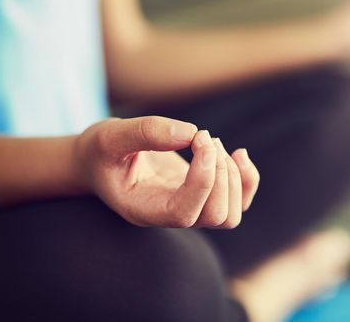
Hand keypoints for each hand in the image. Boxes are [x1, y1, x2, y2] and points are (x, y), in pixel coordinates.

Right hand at [74, 116, 259, 227]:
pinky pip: (239, 203)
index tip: (201, 142)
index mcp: (144, 209)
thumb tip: (190, 133)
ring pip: (230, 215)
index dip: (202, 181)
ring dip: (233, 176)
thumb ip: (144, 133)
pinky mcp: (204, 196)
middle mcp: (170, 215)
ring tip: (211, 142)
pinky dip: (247, 180)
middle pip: (216, 216)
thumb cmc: (101, 151)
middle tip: (202, 137)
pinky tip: (239, 154)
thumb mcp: (110, 136)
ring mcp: (190, 208)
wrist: (102, 160)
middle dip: (219, 172)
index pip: (185, 213)